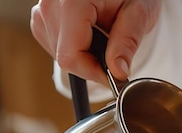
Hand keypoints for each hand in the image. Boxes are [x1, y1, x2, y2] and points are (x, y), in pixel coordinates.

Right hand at [30, 0, 160, 84]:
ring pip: (59, 54)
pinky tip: (89, 34)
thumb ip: (127, 42)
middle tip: (115, 54)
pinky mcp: (41, 16)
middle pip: (64, 57)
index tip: (114, 76)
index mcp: (71, 1)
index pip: (70, 56)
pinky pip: (54, 45)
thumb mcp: (139, 12)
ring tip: (103, 37)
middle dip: (91, 63)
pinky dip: (73, 48)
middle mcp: (51, 4)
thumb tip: (118, 72)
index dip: (93, 72)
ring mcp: (42, 10)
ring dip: (83, 55)